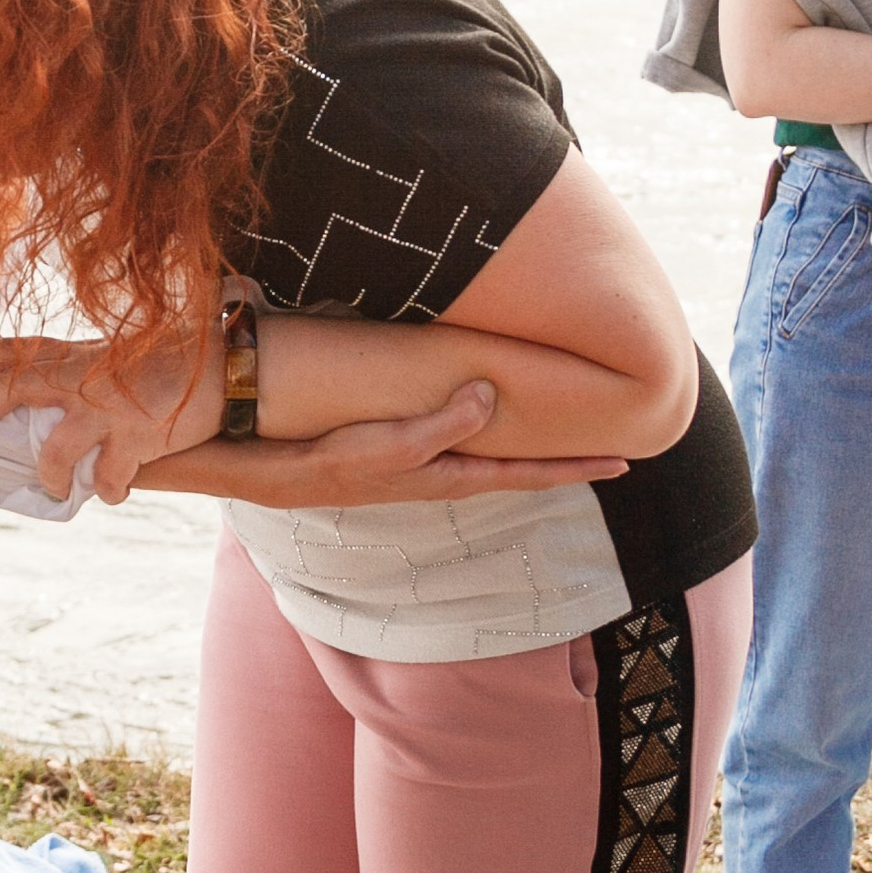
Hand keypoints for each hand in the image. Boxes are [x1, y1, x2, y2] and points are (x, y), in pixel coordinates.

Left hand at [0, 330, 222, 505]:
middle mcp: (84, 377)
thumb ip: (80, 373)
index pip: (13, 350)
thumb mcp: (117, 356)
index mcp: (77, 354)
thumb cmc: (171, 360)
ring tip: (56, 487)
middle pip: (13, 389)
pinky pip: (107, 480)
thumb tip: (49, 401)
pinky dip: (108, 490)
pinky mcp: (135, 439)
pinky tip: (114, 490)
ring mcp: (108, 409)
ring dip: (50, 477)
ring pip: (55, 454)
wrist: (227, 367)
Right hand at [175, 397, 627, 509]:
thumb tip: (493, 396)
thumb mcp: (374, 447)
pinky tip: (476, 407)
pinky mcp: (384, 440)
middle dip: (557, 458)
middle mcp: (429, 471)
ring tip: (556, 425)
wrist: (247, 461)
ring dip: (519, 441)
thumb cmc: (309, 460)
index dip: (570, 467)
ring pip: (480, 450)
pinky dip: (475, 423)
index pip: (519, 472)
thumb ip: (434, 426)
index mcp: (437, 476)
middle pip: (508, 466)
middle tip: (609, 449)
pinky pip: (448, 433)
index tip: (624, 463)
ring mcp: (407, 459)